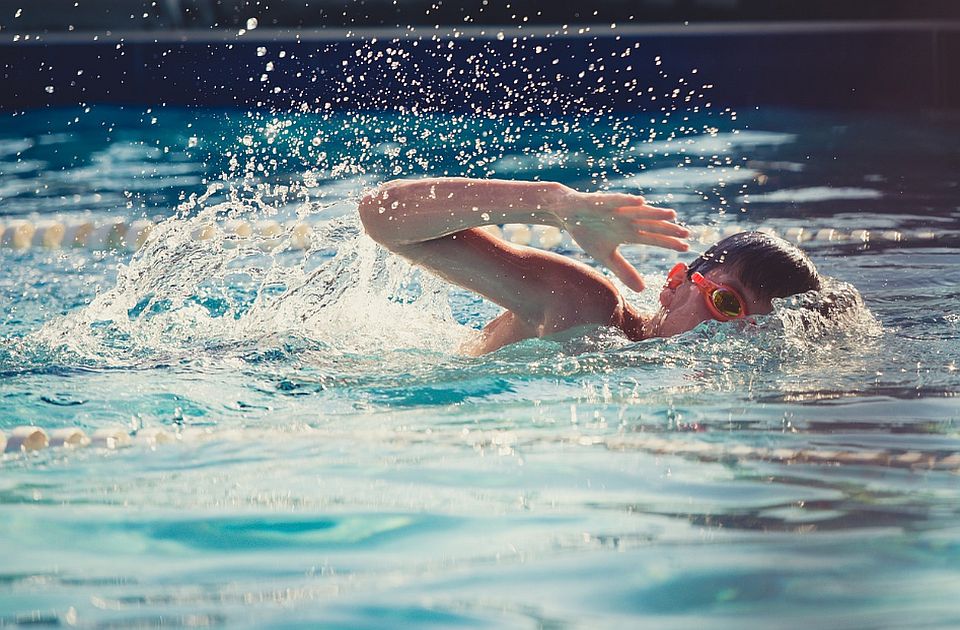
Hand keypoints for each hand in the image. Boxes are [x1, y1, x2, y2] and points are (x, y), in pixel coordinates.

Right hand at [555, 190, 689, 291]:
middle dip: (668, 229)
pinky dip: (627, 201)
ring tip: (672, 215)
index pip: (652, 238)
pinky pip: (616, 201)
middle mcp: (626, 220)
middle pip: (651, 225)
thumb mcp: (606, 256)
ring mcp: (616, 209)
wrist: (566, 214)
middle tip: (687, 234)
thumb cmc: (588, 232)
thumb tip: (642, 289)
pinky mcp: (601, 201)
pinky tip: (640, 201)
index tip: (685, 248)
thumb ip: (624, 270)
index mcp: (628, 233)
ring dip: (654, 213)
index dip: (668, 242)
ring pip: (638, 211)